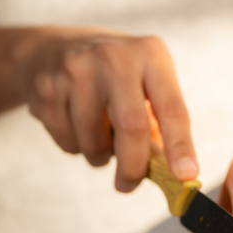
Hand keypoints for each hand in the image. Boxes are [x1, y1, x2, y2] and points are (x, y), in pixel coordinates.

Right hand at [20, 30, 197, 191]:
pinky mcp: (45, 88)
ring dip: (101, 157)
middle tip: (130, 184)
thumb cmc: (117, 76)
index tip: (186, 175)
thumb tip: (175, 173)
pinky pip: (67, 141)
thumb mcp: (147, 83)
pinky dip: (77, 148)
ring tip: (101, 141)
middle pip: (131, 128)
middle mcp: (114, 57)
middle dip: (134, 167)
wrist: (53, 48)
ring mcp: (76, 70)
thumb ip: (161, 124)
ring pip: (94, 142)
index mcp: (151, 55)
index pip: (172, 109)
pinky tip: (77, 126)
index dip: (180, 146)